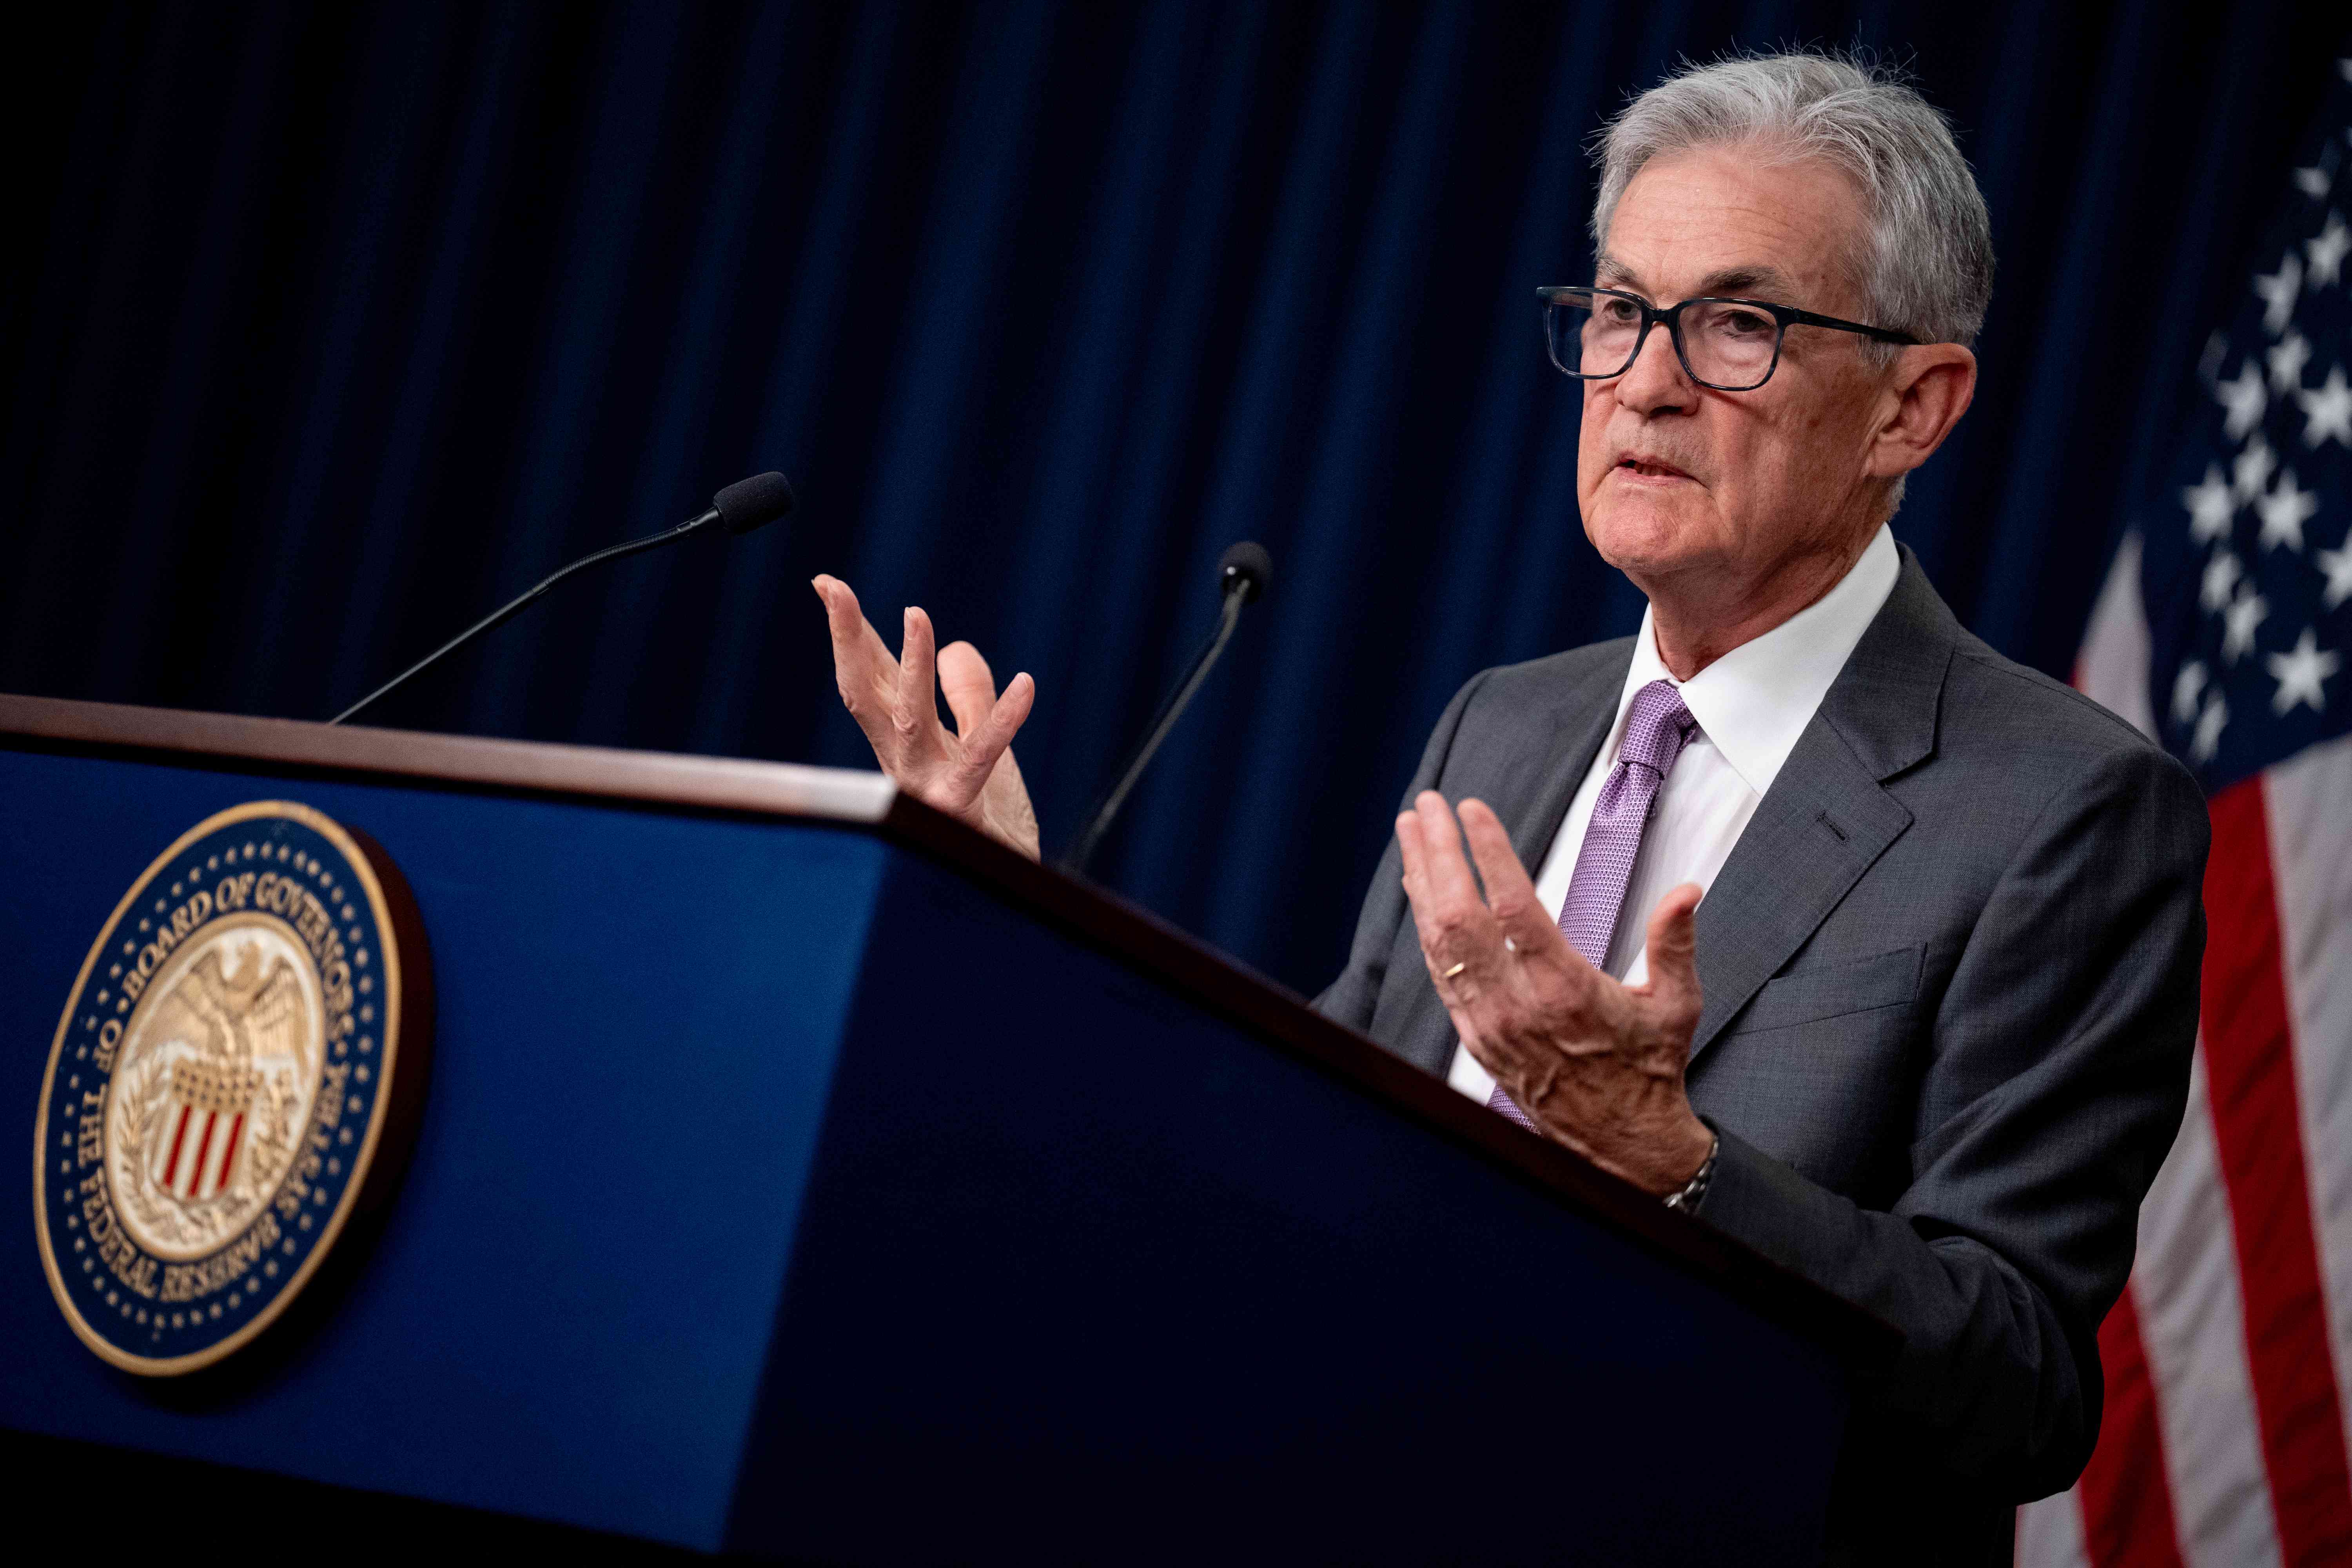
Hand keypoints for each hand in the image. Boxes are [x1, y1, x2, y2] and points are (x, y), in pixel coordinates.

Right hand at [812, 575, 1040, 860]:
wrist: (1006, 888)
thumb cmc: (987, 818)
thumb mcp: (977, 744)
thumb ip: (967, 697)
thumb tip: (954, 646)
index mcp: (901, 742)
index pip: (870, 677)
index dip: (849, 630)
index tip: (827, 583)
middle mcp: (903, 761)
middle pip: (866, 693)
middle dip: (848, 640)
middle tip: (836, 590)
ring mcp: (928, 785)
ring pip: (909, 720)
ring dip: (910, 667)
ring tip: (917, 615)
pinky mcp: (964, 806)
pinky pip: (983, 757)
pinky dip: (1003, 719)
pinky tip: (1025, 684)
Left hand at [1394, 791, 1711, 1194]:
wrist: (1620, 1143)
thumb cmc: (1648, 1069)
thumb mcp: (1677, 1005)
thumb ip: (1676, 944)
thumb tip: (1688, 891)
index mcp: (1566, 991)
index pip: (1513, 908)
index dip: (1488, 853)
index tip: (1471, 810)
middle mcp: (1517, 1006)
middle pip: (1461, 918)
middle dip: (1439, 854)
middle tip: (1429, 806)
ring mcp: (1488, 1023)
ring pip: (1439, 941)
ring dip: (1422, 881)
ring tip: (1411, 830)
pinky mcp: (1474, 1036)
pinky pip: (1439, 971)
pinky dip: (1425, 923)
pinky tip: (1419, 888)